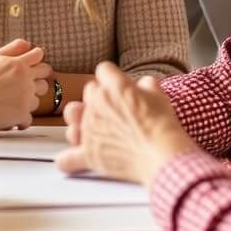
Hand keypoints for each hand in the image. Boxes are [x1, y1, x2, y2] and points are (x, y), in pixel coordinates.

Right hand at [0, 39, 52, 131]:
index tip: (29, 66)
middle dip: (37, 78)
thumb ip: (12, 49)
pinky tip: (9, 117)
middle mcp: (25, 79)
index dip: (35, 60)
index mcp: (18, 64)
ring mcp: (25, 97)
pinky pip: (29, 118)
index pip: (39, 55)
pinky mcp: (22, 115)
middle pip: (45, 75)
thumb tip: (28, 44)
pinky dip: (20, 120)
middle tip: (23, 85)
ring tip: (10, 102)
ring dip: (28, 100)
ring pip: (38, 98)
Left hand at [56, 64, 196, 184]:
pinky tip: (71, 160)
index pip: (104, 70)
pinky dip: (68, 160)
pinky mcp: (88, 153)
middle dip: (100, 97)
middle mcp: (97, 103)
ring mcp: (89, 128)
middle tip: (115, 109)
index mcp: (114, 86)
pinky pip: (67, 158)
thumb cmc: (162, 124)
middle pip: (89, 91)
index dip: (112, 79)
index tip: (120, 88)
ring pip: (72, 115)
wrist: (162, 155)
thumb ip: (147, 84)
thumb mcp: (159, 95)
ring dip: (80, 119)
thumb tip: (143, 84)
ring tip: (93, 127)